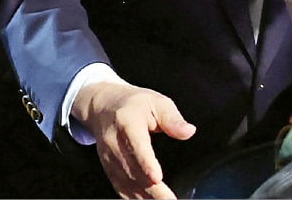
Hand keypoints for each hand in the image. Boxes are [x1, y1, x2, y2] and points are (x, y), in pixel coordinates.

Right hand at [72, 81, 195, 198]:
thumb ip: (172, 118)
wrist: (102, 105)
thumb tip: (188, 131)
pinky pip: (121, 188)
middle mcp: (114, 141)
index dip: (145, 162)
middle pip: (132, 169)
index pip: (136, 144)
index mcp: (127, 120)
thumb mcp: (155, 101)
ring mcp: (108, 157)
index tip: (157, 177)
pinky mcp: (108, 169)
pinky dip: (135, 198)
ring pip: (127, 182)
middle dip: (152, 189)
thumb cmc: (134, 104)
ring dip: (145, 197)